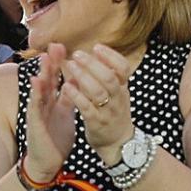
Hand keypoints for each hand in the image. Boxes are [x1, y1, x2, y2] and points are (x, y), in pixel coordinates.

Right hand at [24, 44, 75, 178]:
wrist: (48, 162)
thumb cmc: (55, 139)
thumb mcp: (65, 114)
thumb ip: (68, 98)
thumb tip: (76, 81)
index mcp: (53, 102)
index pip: (57, 79)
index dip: (60, 64)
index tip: (64, 48)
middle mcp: (44, 104)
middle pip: (47, 80)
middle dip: (51, 63)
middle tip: (55, 45)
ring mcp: (38, 112)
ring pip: (40, 90)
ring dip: (42, 73)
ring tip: (44, 58)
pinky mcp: (34, 123)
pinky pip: (35, 106)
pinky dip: (35, 93)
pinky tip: (36, 82)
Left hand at [60, 45, 133, 159]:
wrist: (118, 143)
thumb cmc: (113, 113)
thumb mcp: (118, 94)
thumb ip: (109, 76)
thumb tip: (96, 53)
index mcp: (123, 88)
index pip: (123, 68)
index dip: (111, 56)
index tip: (96, 47)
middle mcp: (118, 98)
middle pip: (108, 77)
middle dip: (92, 64)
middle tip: (77, 54)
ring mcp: (108, 111)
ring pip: (97, 91)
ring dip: (82, 76)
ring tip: (69, 66)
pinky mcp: (96, 123)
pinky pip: (87, 108)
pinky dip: (77, 96)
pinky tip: (66, 86)